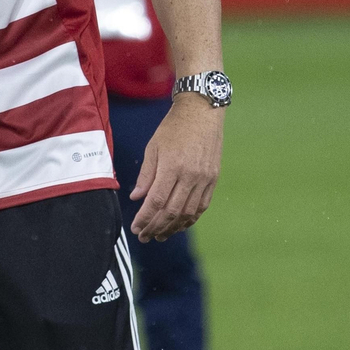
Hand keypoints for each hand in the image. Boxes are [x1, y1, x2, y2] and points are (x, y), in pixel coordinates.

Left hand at [129, 93, 223, 242]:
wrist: (202, 112)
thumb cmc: (173, 128)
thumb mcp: (153, 147)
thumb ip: (146, 175)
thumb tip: (137, 198)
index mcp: (173, 166)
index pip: (156, 201)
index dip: (145, 218)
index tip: (135, 228)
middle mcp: (191, 176)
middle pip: (172, 211)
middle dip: (156, 227)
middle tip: (144, 237)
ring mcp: (205, 179)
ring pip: (188, 212)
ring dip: (173, 227)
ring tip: (160, 235)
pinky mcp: (213, 179)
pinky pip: (201, 206)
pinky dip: (189, 218)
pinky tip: (178, 224)